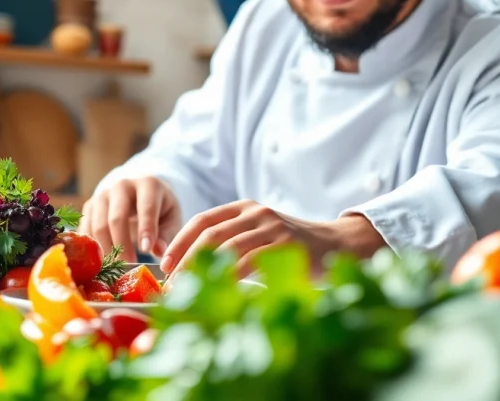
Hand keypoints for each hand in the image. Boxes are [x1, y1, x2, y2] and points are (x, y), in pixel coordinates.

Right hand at [78, 177, 181, 262]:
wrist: (139, 191)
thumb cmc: (160, 207)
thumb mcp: (171, 217)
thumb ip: (167, 234)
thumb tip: (158, 251)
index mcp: (148, 184)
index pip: (146, 207)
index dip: (146, 228)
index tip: (146, 249)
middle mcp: (122, 185)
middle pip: (117, 217)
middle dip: (122, 244)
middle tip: (129, 265)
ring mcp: (103, 194)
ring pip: (99, 225)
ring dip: (107, 249)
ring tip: (117, 266)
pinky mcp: (90, 205)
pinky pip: (87, 229)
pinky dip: (93, 247)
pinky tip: (103, 261)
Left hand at [159, 200, 386, 277]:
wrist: (336, 244)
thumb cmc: (290, 245)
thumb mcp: (259, 234)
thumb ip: (232, 242)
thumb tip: (190, 271)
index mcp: (244, 207)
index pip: (202, 220)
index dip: (180, 242)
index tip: (164, 265)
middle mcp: (256, 212)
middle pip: (210, 234)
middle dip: (186, 260)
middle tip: (172, 285)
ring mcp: (272, 227)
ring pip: (228, 248)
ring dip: (204, 271)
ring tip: (190, 292)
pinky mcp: (286, 245)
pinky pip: (251, 261)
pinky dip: (232, 278)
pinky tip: (219, 292)